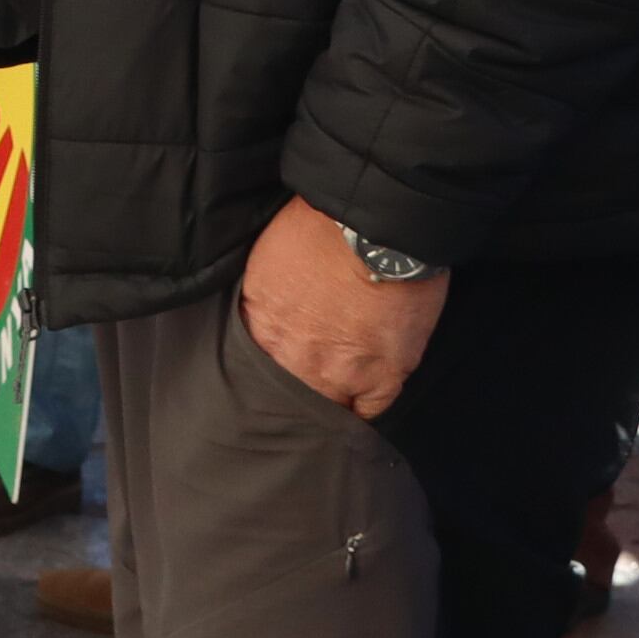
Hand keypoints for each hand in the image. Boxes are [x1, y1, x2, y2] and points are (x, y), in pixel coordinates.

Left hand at [236, 200, 448, 420]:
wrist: (372, 226)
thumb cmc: (321, 227)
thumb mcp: (268, 259)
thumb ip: (266, 297)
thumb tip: (273, 310)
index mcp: (261, 326)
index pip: (257, 367)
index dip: (273, 367)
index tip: (284, 363)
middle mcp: (292, 357)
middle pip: (289, 393)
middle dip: (299, 388)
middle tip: (314, 381)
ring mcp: (337, 372)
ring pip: (328, 406)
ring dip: (333, 399)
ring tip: (342, 393)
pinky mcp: (381, 376)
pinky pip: (369, 411)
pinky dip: (368, 407)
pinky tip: (368, 398)